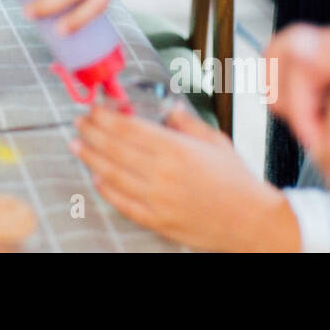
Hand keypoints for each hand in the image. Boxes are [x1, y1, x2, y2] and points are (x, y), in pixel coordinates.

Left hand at [71, 105, 299, 250]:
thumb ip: (187, 122)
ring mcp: (158, 199)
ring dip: (91, 158)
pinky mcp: (158, 221)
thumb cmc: (237, 180)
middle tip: (78, 122)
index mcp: (177, 149)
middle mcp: (163, 173)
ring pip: (114, 175)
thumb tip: (167, 107)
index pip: (130, 129)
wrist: (253, 221)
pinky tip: (96, 179)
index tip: (93, 108)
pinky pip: (124, 204)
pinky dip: (107, 191)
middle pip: (116, 148)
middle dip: (92, 132)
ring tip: (76, 145)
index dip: (106, 117)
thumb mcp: (215, 141)